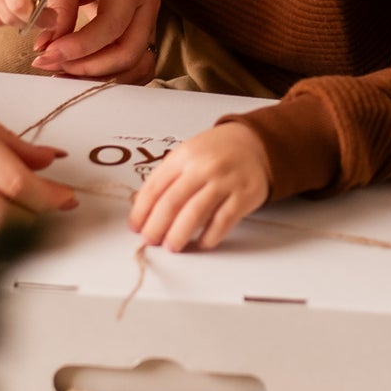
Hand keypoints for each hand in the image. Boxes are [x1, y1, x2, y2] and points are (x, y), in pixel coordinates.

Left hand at [29, 0, 159, 83]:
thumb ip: (60, 6)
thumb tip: (45, 46)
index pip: (111, 25)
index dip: (80, 46)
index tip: (48, 53)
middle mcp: (147, 6)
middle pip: (128, 53)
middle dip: (89, 67)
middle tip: (52, 65)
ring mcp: (148, 23)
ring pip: (134, 66)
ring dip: (99, 77)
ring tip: (62, 73)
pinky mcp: (142, 35)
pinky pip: (134, 66)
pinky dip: (109, 75)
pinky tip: (79, 73)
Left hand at [128, 122, 270, 252]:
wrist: (254, 143)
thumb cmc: (216, 152)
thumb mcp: (188, 154)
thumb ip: (167, 177)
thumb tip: (143, 209)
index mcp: (184, 156)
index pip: (155, 186)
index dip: (142, 210)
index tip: (135, 226)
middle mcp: (204, 167)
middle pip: (172, 202)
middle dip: (157, 226)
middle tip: (150, 240)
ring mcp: (225, 181)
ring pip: (196, 213)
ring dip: (179, 234)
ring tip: (172, 246)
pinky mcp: (244, 195)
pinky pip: (223, 221)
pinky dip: (210, 236)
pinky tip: (202, 243)